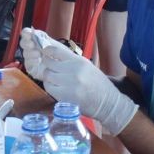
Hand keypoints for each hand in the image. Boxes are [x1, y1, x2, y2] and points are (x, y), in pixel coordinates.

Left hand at [19, 29, 136, 134]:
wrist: (108, 102)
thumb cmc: (97, 83)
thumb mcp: (87, 66)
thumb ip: (70, 60)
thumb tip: (52, 53)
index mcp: (79, 61)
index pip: (56, 50)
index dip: (47, 50)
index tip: (44, 52)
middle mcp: (74, 72)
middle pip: (49, 63)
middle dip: (47, 64)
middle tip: (49, 67)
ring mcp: (69, 85)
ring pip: (47, 76)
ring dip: (48, 76)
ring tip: (54, 78)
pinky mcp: (65, 98)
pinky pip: (49, 88)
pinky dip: (50, 86)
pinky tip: (56, 87)